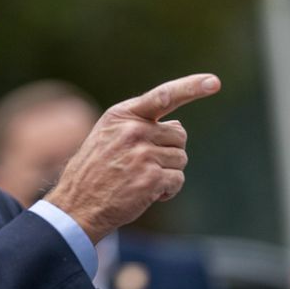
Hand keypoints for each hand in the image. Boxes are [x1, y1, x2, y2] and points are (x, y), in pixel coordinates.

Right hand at [45, 74, 220, 243]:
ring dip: (167, 173)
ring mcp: (142, 154)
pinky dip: (167, 190)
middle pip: (179, 135)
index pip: (163, 95)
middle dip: (168, 151)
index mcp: (122, 115)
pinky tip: (146, 194)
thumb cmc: (94, 171)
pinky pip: (177, 180)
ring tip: (139, 180)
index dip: (191, 87)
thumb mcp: (107, 136)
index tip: (213, 82)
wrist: (76, 206)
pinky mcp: (151, 178)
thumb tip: (178, 129)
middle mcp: (133, 130)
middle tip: (143, 165)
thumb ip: (139, 125)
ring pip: (180, 159)